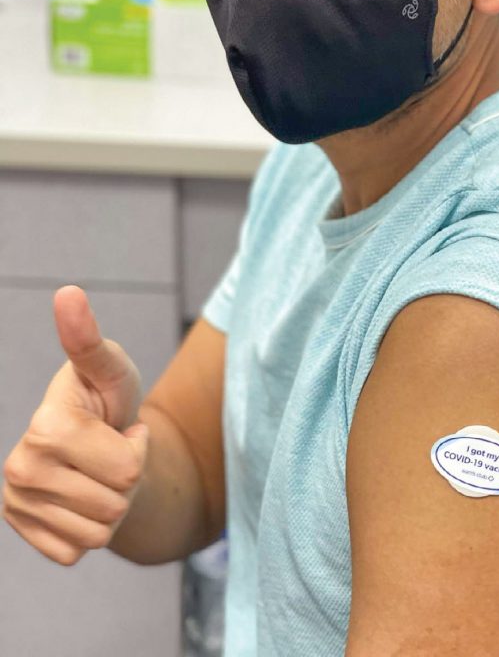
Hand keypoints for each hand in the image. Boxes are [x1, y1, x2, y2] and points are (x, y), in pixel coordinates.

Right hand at [2, 285, 149, 564]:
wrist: (95, 440)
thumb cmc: (107, 398)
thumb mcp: (111, 367)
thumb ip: (90, 340)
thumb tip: (68, 293)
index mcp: (46, 428)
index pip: (127, 469)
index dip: (136, 446)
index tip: (115, 424)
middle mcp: (21, 469)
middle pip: (115, 504)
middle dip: (127, 478)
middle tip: (111, 451)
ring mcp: (17, 505)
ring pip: (99, 533)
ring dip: (111, 505)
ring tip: (98, 473)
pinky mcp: (24, 534)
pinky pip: (78, 552)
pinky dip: (91, 530)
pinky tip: (82, 497)